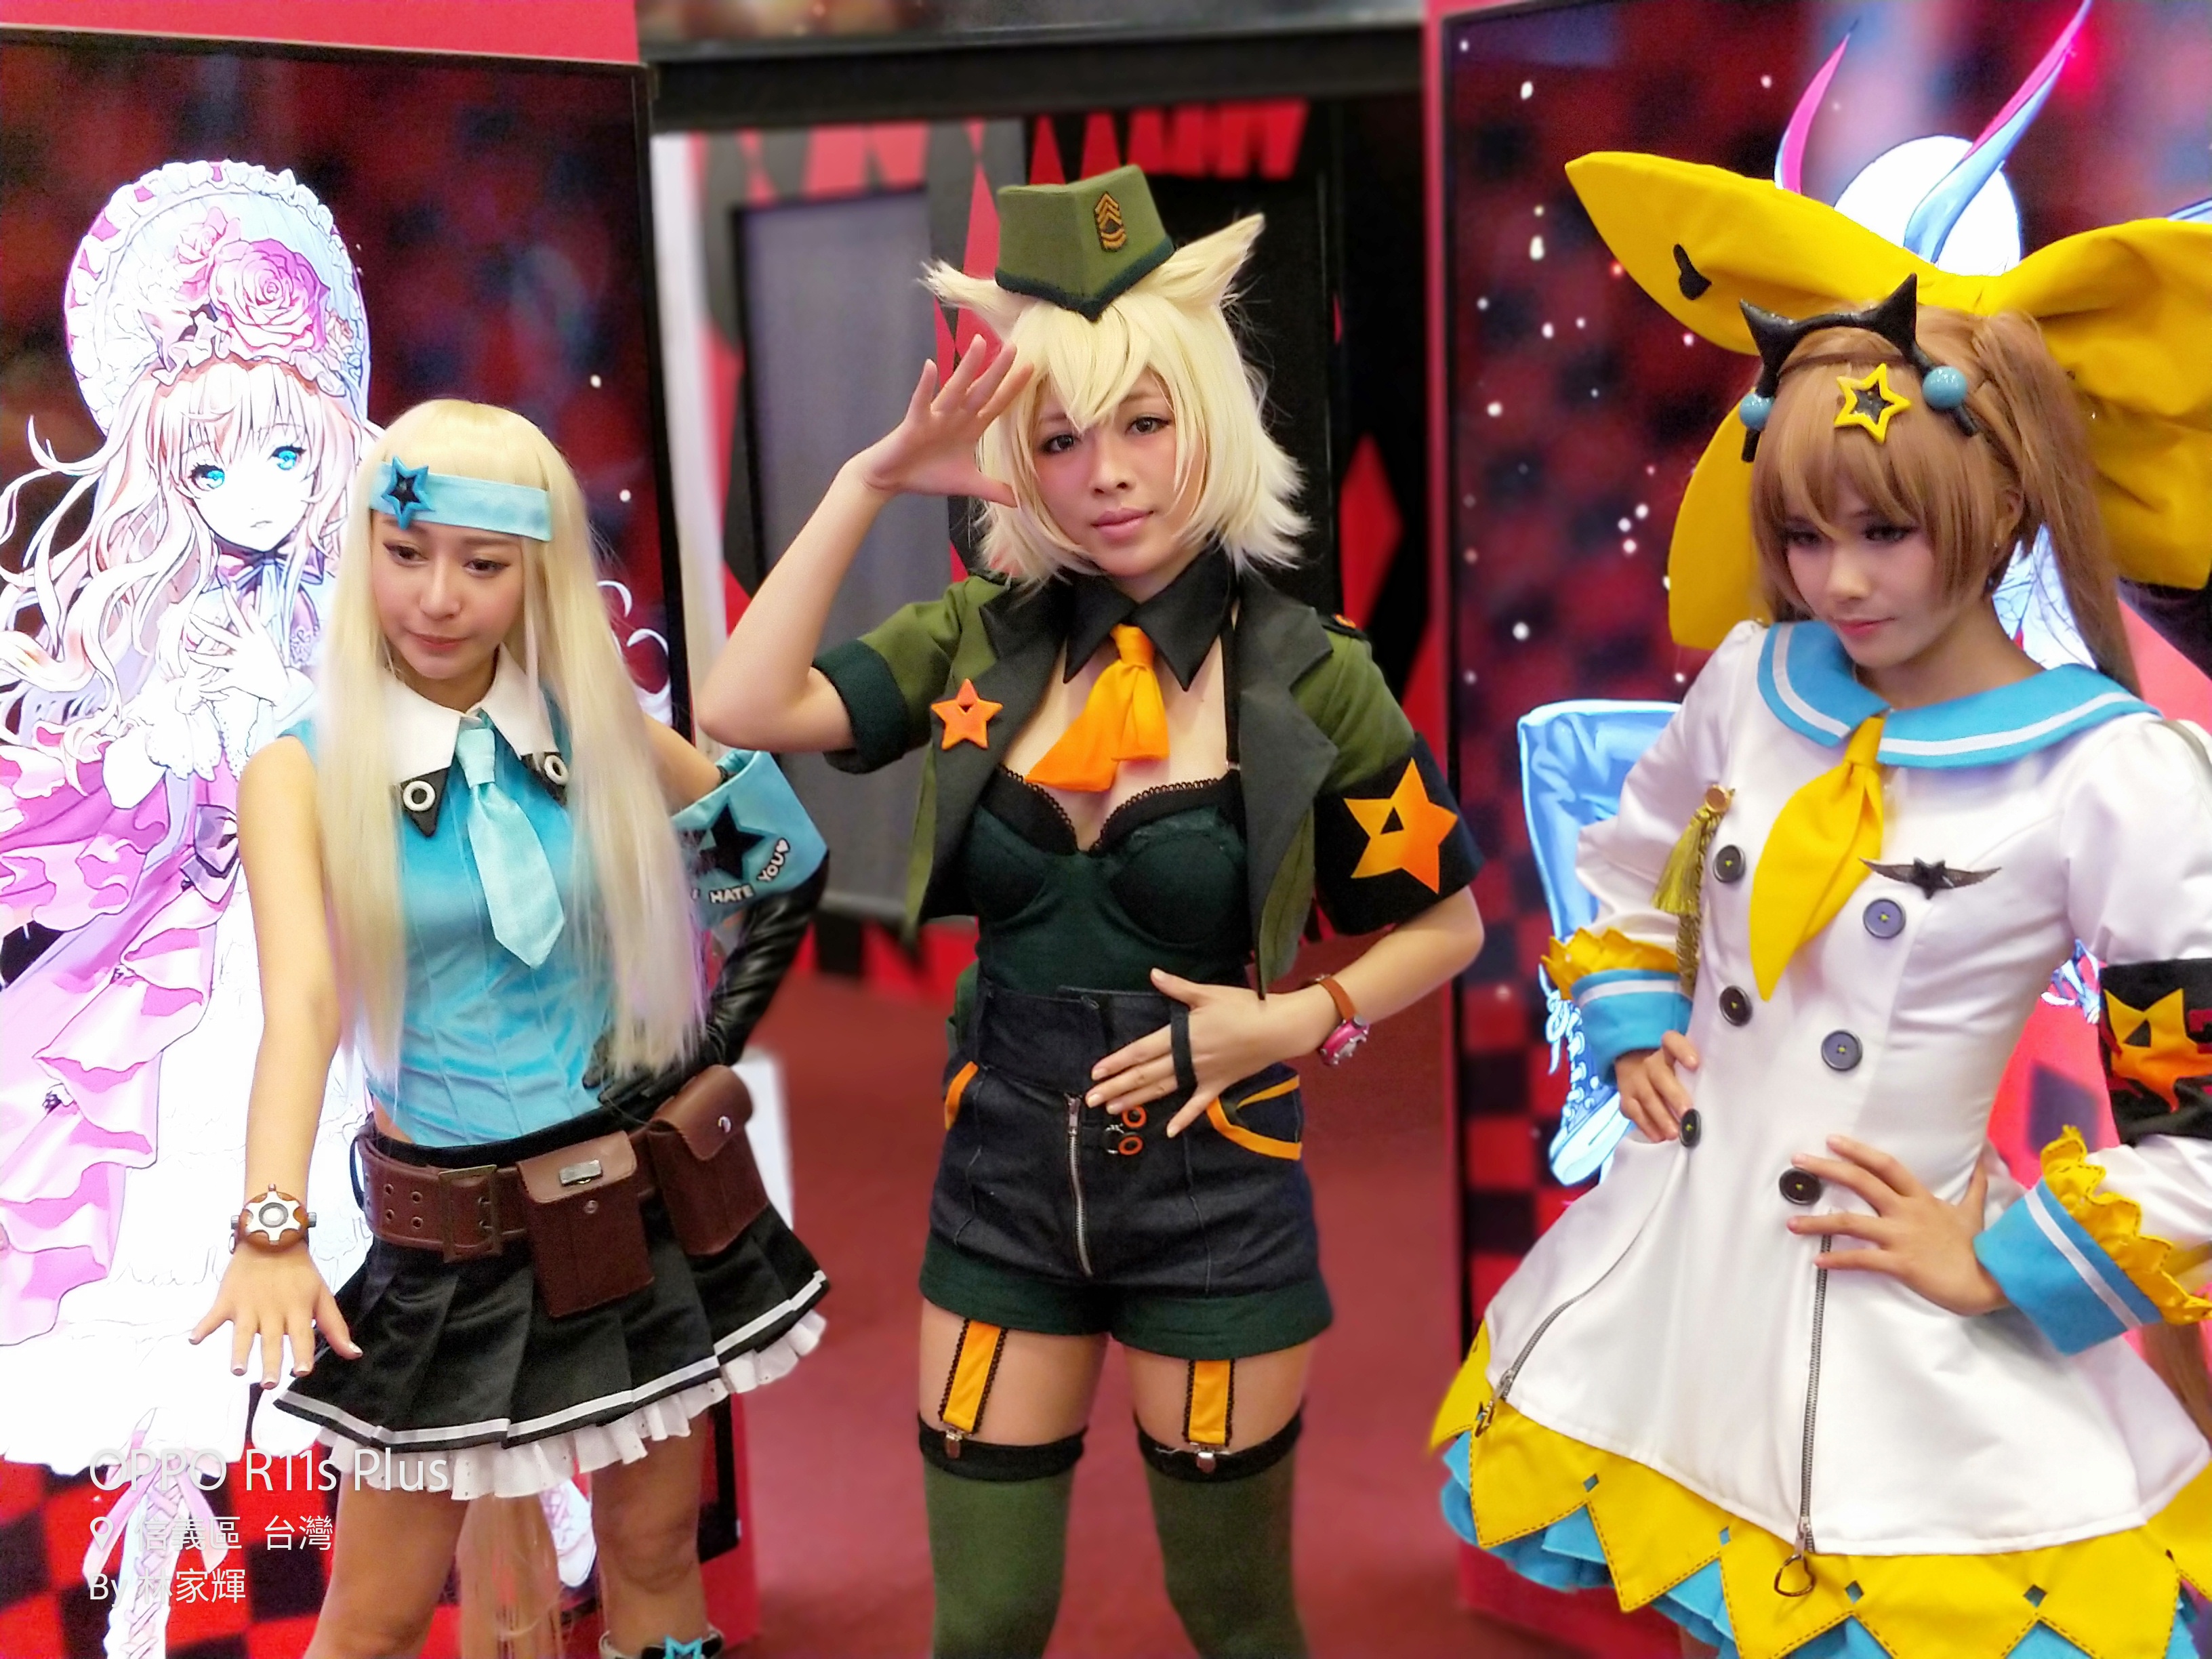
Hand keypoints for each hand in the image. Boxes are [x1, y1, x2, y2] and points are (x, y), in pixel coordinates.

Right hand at [190, 1241, 358, 1386]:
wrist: (272, 1238)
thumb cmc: (300, 1272)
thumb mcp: (322, 1295)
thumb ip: (335, 1327)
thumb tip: (354, 1355)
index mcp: (297, 1310)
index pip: (301, 1335)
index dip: (302, 1353)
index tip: (303, 1371)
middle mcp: (273, 1311)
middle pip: (271, 1340)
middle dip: (270, 1362)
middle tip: (269, 1383)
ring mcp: (248, 1306)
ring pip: (242, 1333)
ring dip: (238, 1351)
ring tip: (236, 1369)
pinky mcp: (227, 1299)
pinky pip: (213, 1315)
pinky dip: (203, 1326)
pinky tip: (194, 1339)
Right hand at [854, 335, 1031, 502]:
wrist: (891, 479)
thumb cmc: (926, 475)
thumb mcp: (967, 484)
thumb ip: (993, 489)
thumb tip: (1019, 501)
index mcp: (969, 428)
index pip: (996, 405)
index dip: (1013, 389)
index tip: (1031, 368)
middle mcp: (955, 417)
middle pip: (981, 390)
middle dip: (998, 370)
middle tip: (1014, 346)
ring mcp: (935, 417)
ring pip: (955, 389)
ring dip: (967, 367)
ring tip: (979, 344)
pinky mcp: (914, 423)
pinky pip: (921, 402)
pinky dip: (925, 386)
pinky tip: (931, 366)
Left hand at [1086, 970, 1335, 1138]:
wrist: (1278, 1028)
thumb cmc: (1243, 1007)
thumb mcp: (1208, 993)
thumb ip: (1178, 988)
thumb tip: (1153, 973)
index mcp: (1182, 1035)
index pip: (1142, 1051)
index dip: (1118, 1062)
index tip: (1096, 1072)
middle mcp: (1187, 1058)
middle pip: (1146, 1075)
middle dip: (1117, 1087)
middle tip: (1092, 1099)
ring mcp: (1202, 1075)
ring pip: (1163, 1090)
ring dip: (1137, 1100)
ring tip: (1113, 1109)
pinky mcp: (1218, 1084)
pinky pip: (1198, 1104)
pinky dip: (1183, 1118)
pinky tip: (1168, 1132)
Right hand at [1614, 1031, 1699, 1141]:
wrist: (1634, 1066)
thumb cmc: (1671, 1069)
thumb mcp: (1680, 1061)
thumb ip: (1697, 1071)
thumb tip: (1724, 1091)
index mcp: (1667, 1051)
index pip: (1672, 1042)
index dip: (1682, 1051)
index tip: (1695, 1064)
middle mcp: (1650, 1063)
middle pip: (1660, 1076)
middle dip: (1673, 1095)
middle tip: (1687, 1112)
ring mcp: (1636, 1080)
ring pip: (1647, 1097)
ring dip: (1660, 1116)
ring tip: (1674, 1133)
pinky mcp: (1626, 1097)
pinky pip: (1633, 1111)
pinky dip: (1646, 1125)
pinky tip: (1658, 1136)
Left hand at [1786, 1136, 2008, 1315]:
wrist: (1992, 1281)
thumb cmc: (1979, 1247)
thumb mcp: (1973, 1211)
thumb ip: (1974, 1184)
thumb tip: (1984, 1156)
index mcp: (1920, 1198)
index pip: (1885, 1165)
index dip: (1858, 1151)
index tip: (1832, 1140)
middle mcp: (1907, 1212)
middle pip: (1861, 1182)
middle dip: (1827, 1169)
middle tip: (1798, 1161)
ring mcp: (1902, 1237)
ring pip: (1851, 1222)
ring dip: (1817, 1222)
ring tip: (1791, 1223)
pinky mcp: (1900, 1263)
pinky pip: (1862, 1259)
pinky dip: (1837, 1259)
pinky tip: (1817, 1261)